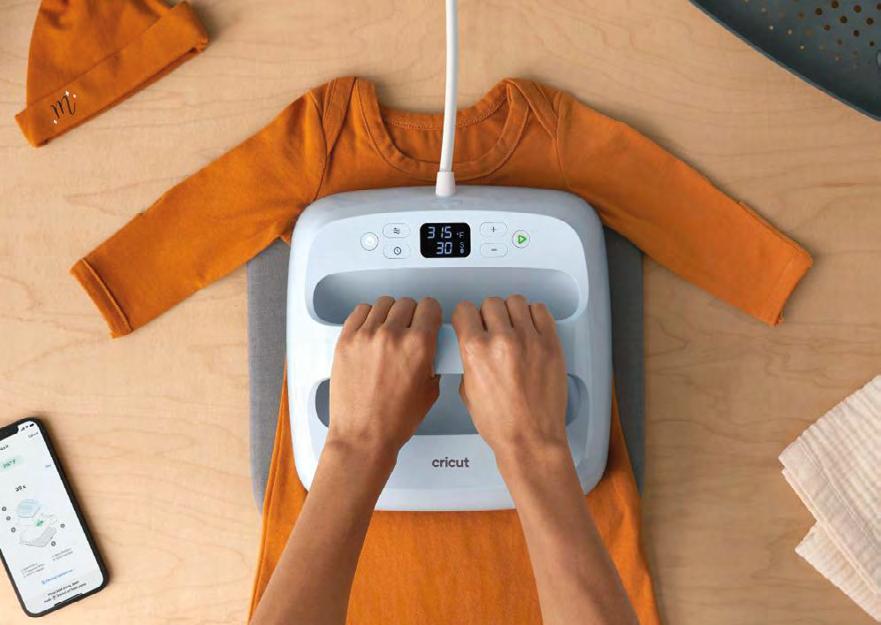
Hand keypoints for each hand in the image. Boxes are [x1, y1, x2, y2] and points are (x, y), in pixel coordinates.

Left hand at [328, 296, 441, 459]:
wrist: (363, 436)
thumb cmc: (394, 421)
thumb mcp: (430, 391)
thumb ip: (433, 362)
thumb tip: (431, 348)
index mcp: (418, 345)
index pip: (429, 306)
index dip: (431, 314)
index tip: (428, 319)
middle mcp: (392, 335)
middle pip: (407, 303)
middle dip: (411, 315)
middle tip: (409, 329)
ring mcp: (366, 336)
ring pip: (383, 304)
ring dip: (390, 313)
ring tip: (389, 330)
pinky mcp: (346, 341)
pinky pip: (359, 312)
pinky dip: (368, 317)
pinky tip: (371, 330)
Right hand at [452, 296, 567, 461]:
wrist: (530, 438)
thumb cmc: (502, 423)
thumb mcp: (467, 391)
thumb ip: (469, 360)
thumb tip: (473, 345)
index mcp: (476, 351)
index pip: (465, 310)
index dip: (466, 316)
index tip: (470, 321)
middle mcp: (502, 341)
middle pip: (490, 303)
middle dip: (488, 315)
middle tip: (492, 328)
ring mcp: (529, 341)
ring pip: (516, 302)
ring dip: (511, 313)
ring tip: (513, 327)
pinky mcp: (551, 344)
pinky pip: (540, 311)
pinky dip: (533, 315)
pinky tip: (530, 328)